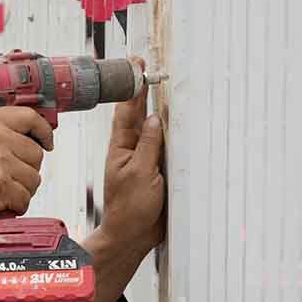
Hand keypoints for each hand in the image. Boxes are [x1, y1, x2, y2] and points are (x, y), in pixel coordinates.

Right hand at [0, 106, 53, 230]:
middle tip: (6, 178)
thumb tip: (32, 137)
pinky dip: (14, 206)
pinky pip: (24, 199)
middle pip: (36, 155)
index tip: (47, 143)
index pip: (31, 118)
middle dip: (26, 170)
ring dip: (20, 190)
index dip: (44, 132)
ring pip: (33, 179)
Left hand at [95, 78, 164, 258]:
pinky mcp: (159, 170)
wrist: (134, 236)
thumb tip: (156, 117)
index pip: (128, 110)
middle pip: (142, 115)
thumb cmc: (130, 209)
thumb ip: (149, 144)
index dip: (133, 87)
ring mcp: (146, 159)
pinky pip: (167, 147)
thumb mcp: (141, 173)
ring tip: (167, 87)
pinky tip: (180, 122)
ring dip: (162, 111)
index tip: (137, 66)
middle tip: (153, 69)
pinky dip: (173, 134)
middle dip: (147, 92)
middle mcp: (134, 149)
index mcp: (122, 146)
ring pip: (156, 129)